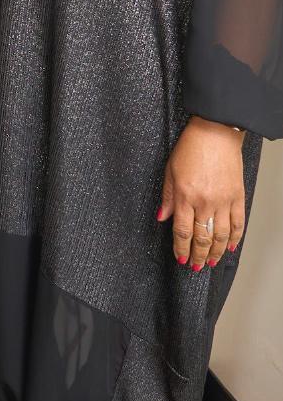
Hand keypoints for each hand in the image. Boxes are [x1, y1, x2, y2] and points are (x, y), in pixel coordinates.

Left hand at [157, 117, 245, 270]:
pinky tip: (230, 247)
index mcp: (185, 196)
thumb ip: (167, 197)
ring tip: (212, 262)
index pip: (182, 231)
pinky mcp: (238, 196)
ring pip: (221, 235)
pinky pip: (238, 223)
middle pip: (202, 238)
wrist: (216, 133)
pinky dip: (235, 237)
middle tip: (196, 267)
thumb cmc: (191, 148)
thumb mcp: (170, 171)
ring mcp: (223, 201)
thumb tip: (161, 218)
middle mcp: (204, 202)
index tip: (181, 259)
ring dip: (216, 252)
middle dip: (198, 256)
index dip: (181, 248)